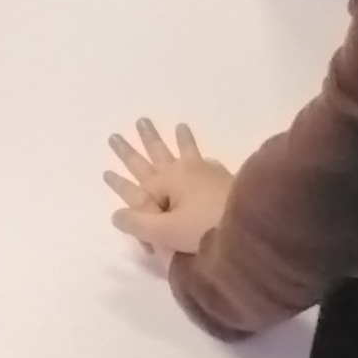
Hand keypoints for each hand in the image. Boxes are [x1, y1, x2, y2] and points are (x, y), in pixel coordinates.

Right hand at [104, 119, 233, 257]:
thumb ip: (138, 224)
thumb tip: (116, 214)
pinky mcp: (223, 179)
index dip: (122, 188)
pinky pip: (205, 161)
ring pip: (181, 151)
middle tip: (117, 134)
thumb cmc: (205, 228)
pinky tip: (203, 155)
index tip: (105, 173)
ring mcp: (205, 172)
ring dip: (169, 139)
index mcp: (167, 181)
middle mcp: (183, 171)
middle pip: (152, 157)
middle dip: (133, 148)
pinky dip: (200, 155)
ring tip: (164, 125)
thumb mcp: (166, 232)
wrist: (252, 226)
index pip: (137, 189)